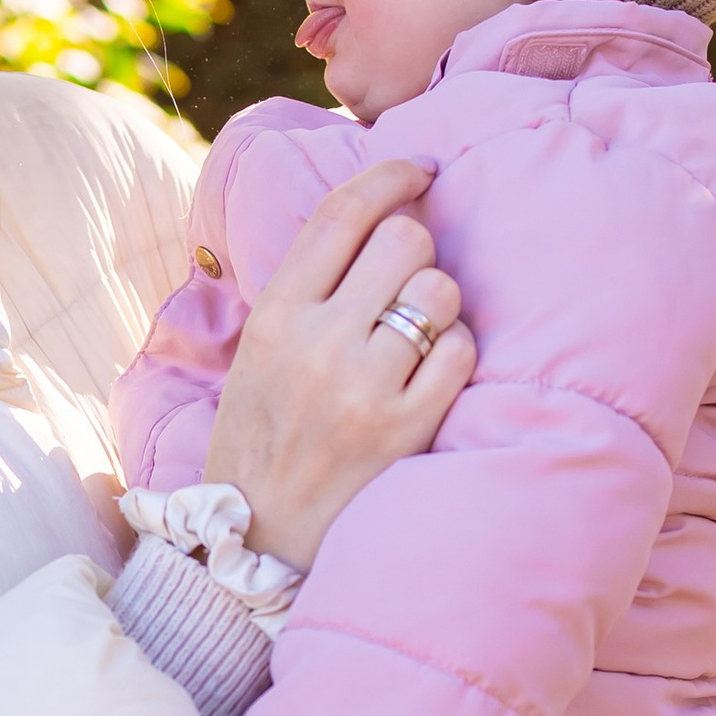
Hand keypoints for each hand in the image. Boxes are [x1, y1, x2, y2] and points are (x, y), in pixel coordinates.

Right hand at [202, 160, 473, 570]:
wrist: (260, 544)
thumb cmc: (264, 442)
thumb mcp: (255, 357)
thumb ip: (304, 293)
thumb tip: (372, 219)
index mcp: (274, 317)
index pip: (342, 213)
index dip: (390, 176)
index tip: (420, 171)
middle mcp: (317, 344)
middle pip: (404, 239)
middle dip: (417, 252)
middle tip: (406, 285)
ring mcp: (364, 387)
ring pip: (439, 290)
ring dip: (438, 305)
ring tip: (414, 340)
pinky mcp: (407, 428)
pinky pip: (460, 350)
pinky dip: (455, 355)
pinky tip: (431, 377)